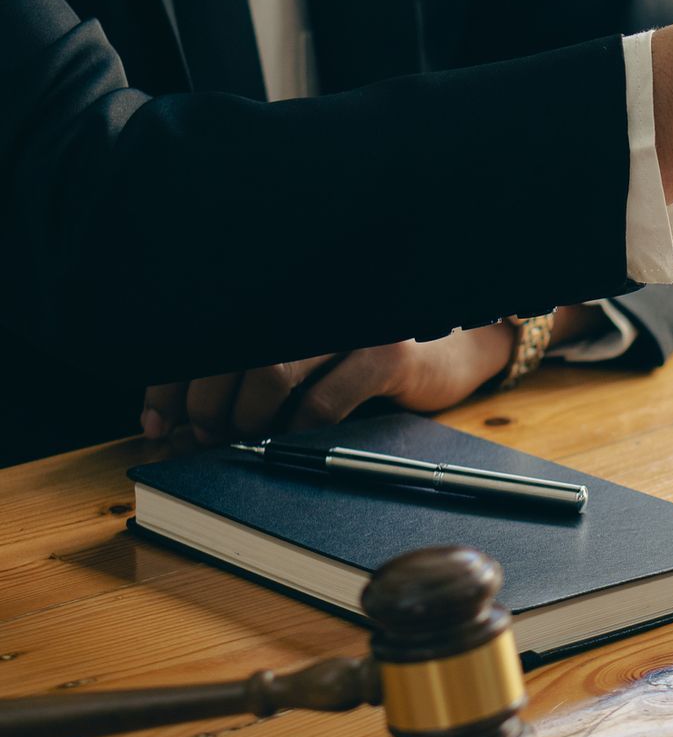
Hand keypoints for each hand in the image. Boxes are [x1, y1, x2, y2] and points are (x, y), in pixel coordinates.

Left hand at [141, 324, 514, 442]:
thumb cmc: (364, 360)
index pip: (212, 332)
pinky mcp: (387, 354)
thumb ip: (252, 372)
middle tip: (202, 436)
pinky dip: (298, 429)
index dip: (174, 379)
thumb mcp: (305, 357)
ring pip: (273, 371)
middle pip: (235, 350)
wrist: (451, 352)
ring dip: (247, 416)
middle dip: (207, 403)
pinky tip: (292, 439)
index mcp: (289, 297)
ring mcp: (354, 324)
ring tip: (242, 439)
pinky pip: (324, 401)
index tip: (157, 419)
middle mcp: (316, 302)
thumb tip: (178, 416)